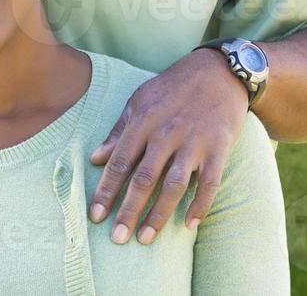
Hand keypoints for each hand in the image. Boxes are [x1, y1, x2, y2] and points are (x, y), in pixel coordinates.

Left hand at [88, 49, 247, 243]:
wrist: (216, 73)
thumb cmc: (171, 88)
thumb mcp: (138, 102)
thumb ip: (118, 132)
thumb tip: (95, 158)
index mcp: (142, 123)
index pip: (118, 163)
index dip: (105, 190)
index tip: (94, 215)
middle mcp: (165, 134)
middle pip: (143, 179)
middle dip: (128, 210)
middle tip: (117, 238)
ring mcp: (193, 143)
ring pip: (174, 186)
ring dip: (159, 215)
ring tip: (146, 238)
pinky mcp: (218, 149)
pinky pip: (209, 183)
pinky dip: (200, 205)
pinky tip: (190, 225)